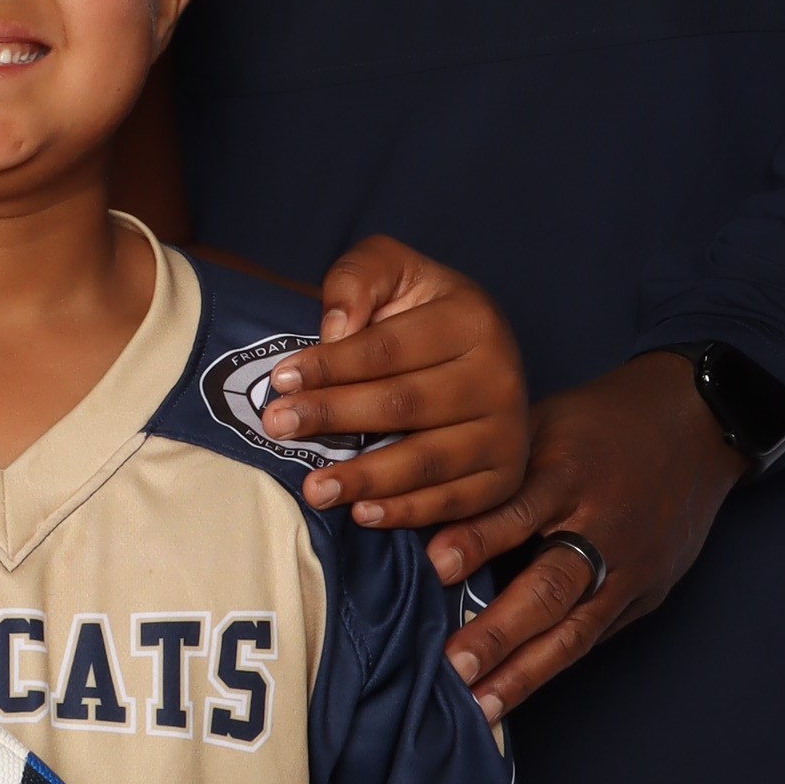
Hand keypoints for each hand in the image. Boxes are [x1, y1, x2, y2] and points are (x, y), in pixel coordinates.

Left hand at [267, 238, 530, 543]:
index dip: (332, 365)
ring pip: (428, 461)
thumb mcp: (391, 270)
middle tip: (277, 427)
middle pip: (405, 404)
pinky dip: (407, 512)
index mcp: (473, 319)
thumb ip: (357, 279)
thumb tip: (333, 330)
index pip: (389, 348)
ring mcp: (507, 431)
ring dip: (366, 479)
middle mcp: (500, 376)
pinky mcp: (504, 476)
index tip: (281, 380)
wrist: (473, 354)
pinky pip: (453, 502)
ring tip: (313, 488)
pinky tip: (362, 513)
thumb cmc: (419, 311)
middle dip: (335, 417)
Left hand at [431, 351, 749, 718]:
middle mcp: (602, 527)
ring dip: (523, 673)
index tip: (433, 567)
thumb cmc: (602, 422)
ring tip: (480, 708)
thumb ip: (492, 465)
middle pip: (549, 588)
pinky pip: (594, 637)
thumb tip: (416, 499)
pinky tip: (513, 694)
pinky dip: (552, 667)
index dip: (475, 541)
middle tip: (453, 667)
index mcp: (569, 473)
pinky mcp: (645, 593)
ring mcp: (629, 568)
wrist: (697, 425)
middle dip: (499, 633)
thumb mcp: (544, 422)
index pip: (518, 511)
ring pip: (573, 629)